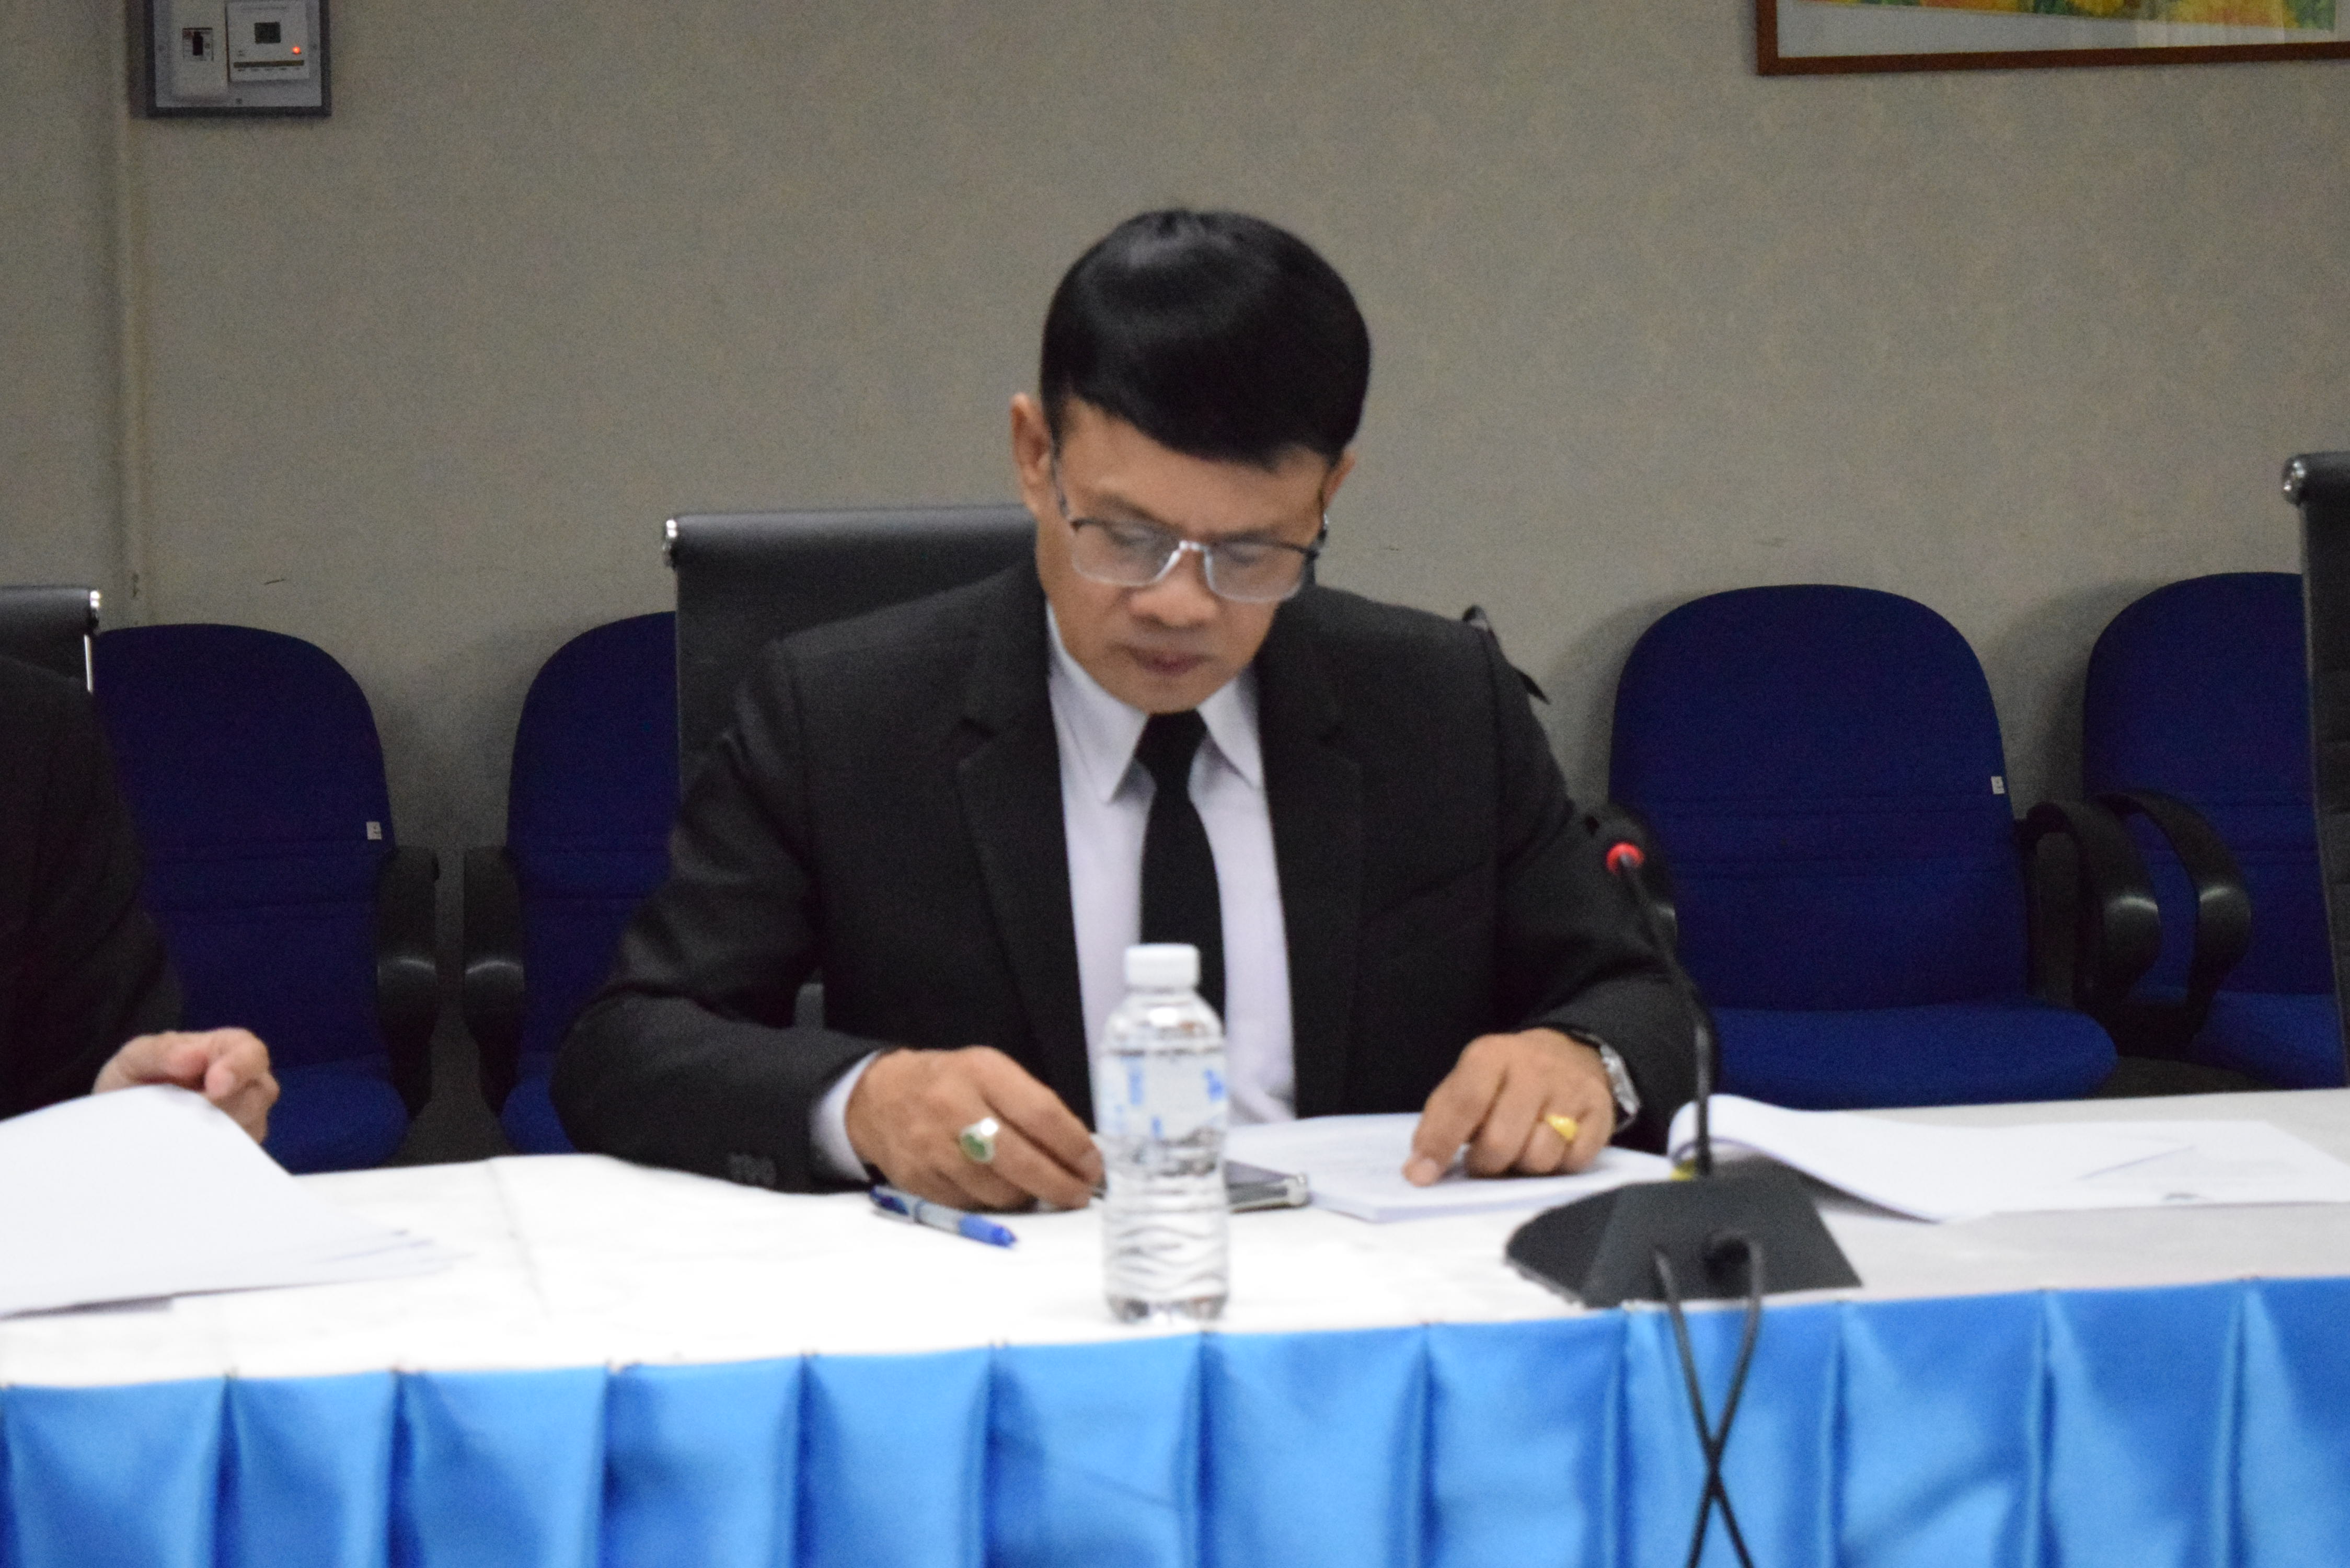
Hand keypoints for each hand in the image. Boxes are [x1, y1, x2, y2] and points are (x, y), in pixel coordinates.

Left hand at [93, 1028, 279, 1144]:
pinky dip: (210, 1155)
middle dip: (226, 1106)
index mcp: (224, 1051)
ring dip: (214, 1132)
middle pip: (258, 1093)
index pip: (251, 1051)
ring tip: (175, 1135)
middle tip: (185, 1117)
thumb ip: (161, 1051)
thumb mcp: (135, 1059)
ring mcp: (244, 1122)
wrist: (120, 1124)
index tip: (216, 1086)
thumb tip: (192, 1058)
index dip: (240, 1067)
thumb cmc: (133, 1083)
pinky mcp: (233, 1154)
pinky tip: (183, 1154)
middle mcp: (245, 1086)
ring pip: (250, 1128)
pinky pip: (235, 1156)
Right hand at [845, 1046, 1102, 1210]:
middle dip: (1061, 1184)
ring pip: (999, 1192)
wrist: (878, 1097)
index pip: (1041, 1114)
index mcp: (982, 1072)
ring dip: (1029, 1197)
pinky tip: (1003, 1190)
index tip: (1094, 1165)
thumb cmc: (951, 1084)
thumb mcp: (991, 1072)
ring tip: (1041, 1190)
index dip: (1074, 1146)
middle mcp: (954, 1108)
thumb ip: (1032, 1105)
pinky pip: (972, 1206)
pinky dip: (994, 1204)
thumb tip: (1078, 1153)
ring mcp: (933, 1149)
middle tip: (1080, 1193)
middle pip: (1022, 1161)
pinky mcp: (919, 1182)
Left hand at [1404, 1027, 1614, 1185]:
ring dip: (1524, 1167)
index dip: (1441, 1143)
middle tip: (1484, 1162)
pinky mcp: (1601, 1113)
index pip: (1464, 1103)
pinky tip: (1552, 1147)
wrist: (1570, 1055)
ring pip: (1539, 1157)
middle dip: (1486, 1164)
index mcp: (1491, 1056)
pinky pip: (1574, 1163)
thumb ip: (1442, 1120)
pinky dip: (1558, 1166)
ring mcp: (1571, 1090)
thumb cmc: (1506, 1080)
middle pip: (1501, 1141)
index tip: (1422, 1176)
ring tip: (1520, 1149)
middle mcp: (1533, 1068)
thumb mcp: (1468, 1082)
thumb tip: (1419, 1170)